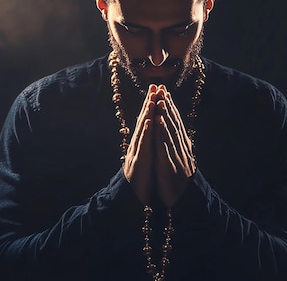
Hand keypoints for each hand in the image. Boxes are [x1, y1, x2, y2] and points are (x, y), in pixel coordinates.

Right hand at [123, 84, 157, 204]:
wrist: (128, 200)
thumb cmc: (139, 181)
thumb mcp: (145, 160)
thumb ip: (147, 146)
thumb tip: (150, 133)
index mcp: (141, 145)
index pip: (147, 121)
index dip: (152, 106)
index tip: (158, 91)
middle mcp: (137, 146)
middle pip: (144, 121)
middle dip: (149, 103)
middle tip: (155, 86)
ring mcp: (136, 153)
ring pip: (143, 130)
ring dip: (147, 113)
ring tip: (152, 98)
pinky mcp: (138, 163)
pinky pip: (143, 146)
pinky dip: (146, 133)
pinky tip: (150, 121)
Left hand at [154, 85, 196, 207]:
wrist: (190, 203)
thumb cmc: (182, 184)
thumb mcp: (181, 162)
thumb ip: (179, 147)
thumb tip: (176, 133)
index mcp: (183, 148)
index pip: (176, 124)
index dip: (171, 108)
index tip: (165, 93)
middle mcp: (182, 149)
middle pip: (173, 124)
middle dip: (167, 106)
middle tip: (162, 89)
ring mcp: (177, 157)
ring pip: (169, 132)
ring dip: (164, 115)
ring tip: (159, 100)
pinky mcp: (170, 165)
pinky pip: (164, 146)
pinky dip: (160, 132)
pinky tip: (156, 122)